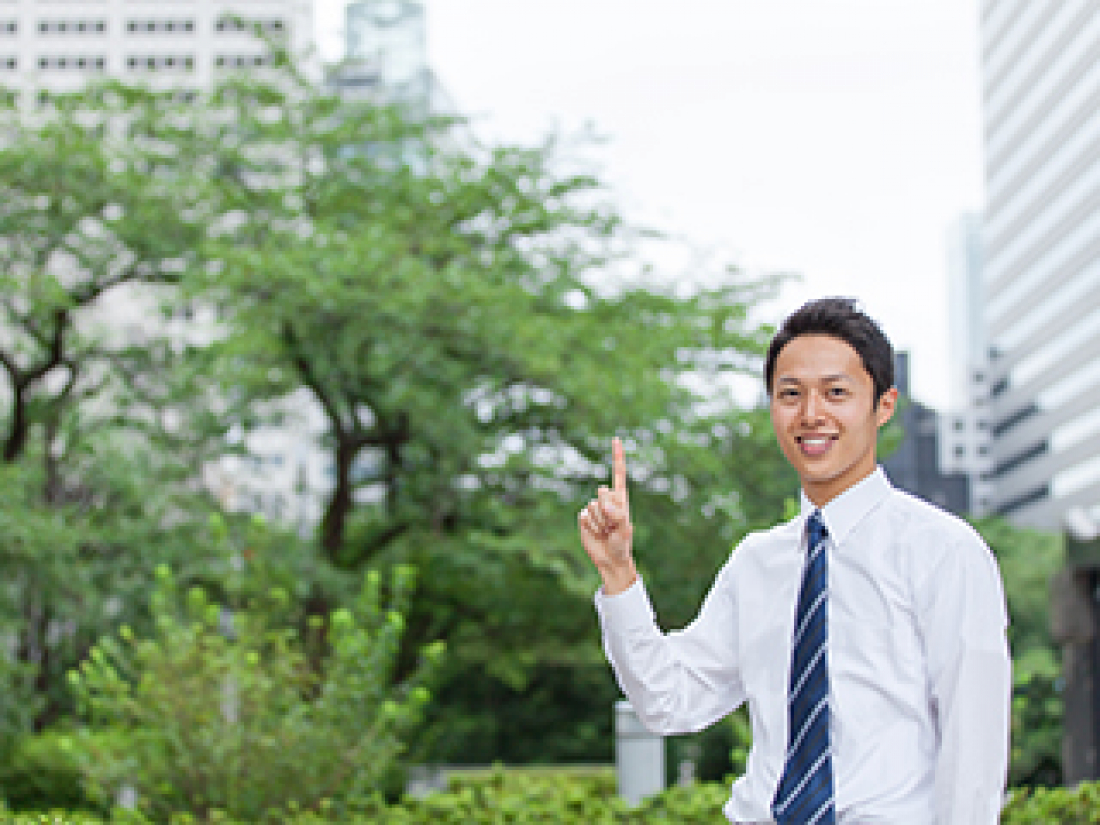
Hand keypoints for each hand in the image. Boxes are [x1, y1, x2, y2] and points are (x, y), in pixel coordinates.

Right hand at [578, 437, 636, 594]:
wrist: (609, 559)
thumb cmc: (622, 544)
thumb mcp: (625, 530)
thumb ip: (617, 515)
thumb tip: (603, 502)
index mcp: (621, 498)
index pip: (618, 472)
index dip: (617, 456)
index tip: (616, 439)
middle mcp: (607, 500)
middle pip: (603, 492)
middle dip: (607, 509)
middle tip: (612, 524)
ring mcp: (595, 508)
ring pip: (592, 506)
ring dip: (599, 522)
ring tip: (605, 531)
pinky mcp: (584, 517)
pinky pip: (583, 516)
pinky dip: (589, 526)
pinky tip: (595, 532)